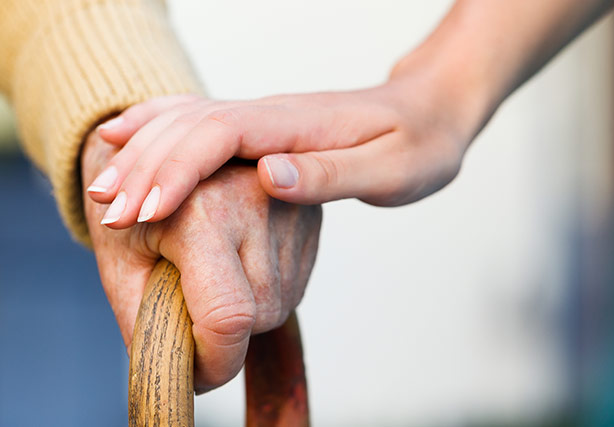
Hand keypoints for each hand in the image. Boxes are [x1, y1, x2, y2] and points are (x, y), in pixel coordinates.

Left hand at [82, 129, 321, 391]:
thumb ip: (146, 324)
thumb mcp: (121, 262)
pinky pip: (293, 283)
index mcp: (203, 208)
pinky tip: (237, 261)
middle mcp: (259, 199)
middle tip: (188, 305)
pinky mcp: (310, 214)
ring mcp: (292, 205)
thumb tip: (184, 373)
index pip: (227, 315)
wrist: (165, 147)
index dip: (213, 361)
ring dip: (246, 311)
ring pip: (280, 303)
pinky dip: (263, 290)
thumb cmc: (135, 203)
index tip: (194, 374)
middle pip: (258, 316)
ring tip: (211, 273)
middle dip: (223, 334)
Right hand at [88, 78, 472, 228]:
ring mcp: (264, 118)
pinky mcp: (263, 128)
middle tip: (106, 212)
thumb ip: (330, 175)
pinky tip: (129, 134)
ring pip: (187, 123)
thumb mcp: (390, 170)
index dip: (178, 171)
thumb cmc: (419, 144)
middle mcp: (272, 115)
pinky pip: (200, 121)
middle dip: (145, 169)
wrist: (431, 110)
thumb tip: (267, 176)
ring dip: (143, 153)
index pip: (221, 138)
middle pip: (192, 129)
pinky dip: (159, 127)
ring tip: (102, 187)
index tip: (143, 211)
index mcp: (298, 126)